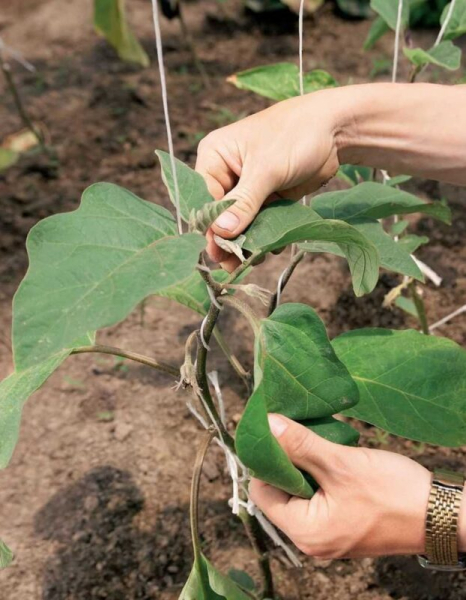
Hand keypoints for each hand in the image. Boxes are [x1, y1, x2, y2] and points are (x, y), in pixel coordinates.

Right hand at [195, 92, 342, 270]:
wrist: (336, 130)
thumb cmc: (295, 135)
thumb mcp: (266, 169)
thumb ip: (244, 203)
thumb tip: (221, 232)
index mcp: (215, 156)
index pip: (204, 197)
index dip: (210, 224)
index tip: (217, 249)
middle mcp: (227, 173)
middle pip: (220, 214)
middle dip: (227, 239)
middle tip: (231, 264)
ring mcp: (248, 187)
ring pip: (240, 223)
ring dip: (246, 242)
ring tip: (253, 261)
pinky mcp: (267, 197)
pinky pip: (260, 223)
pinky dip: (264, 236)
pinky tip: (272, 248)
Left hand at [249, 414, 433, 558]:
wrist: (442, 516)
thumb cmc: (394, 494)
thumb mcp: (340, 464)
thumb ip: (300, 445)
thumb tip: (268, 425)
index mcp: (305, 532)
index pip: (263, 493)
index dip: (266, 462)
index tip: (275, 435)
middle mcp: (312, 540)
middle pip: (281, 494)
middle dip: (288, 462)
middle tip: (297, 432)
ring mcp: (330, 534)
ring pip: (302, 493)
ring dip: (306, 466)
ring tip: (316, 441)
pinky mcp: (344, 525)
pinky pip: (320, 498)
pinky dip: (321, 476)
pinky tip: (331, 456)